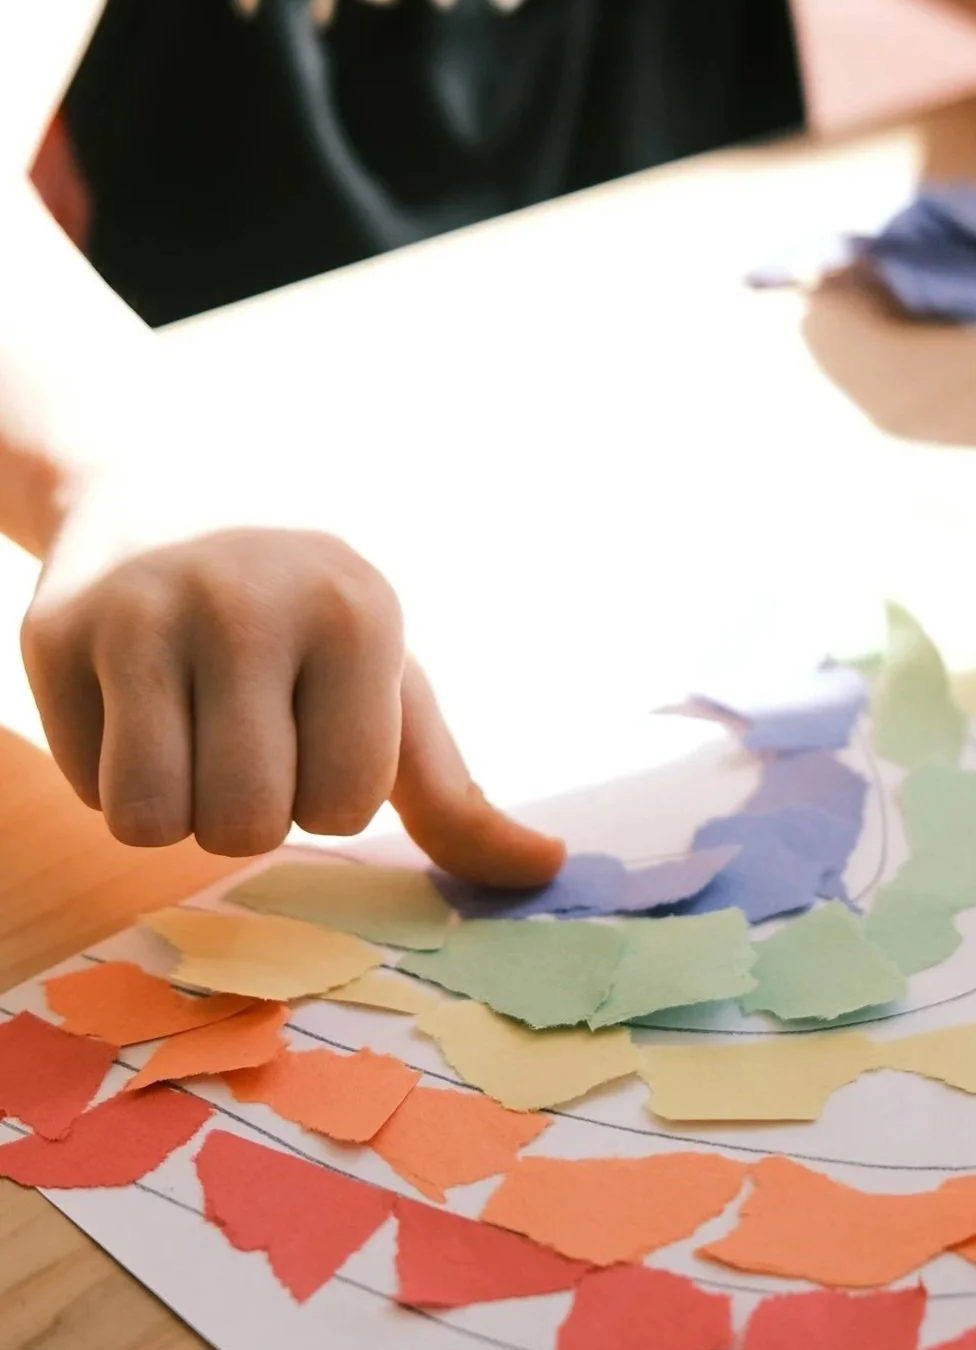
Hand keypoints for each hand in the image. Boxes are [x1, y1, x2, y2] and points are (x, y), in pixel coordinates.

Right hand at [20, 514, 564, 884]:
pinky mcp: (55, 632)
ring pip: (150, 820)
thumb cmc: (306, 616)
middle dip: (249, 813)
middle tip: (248, 737)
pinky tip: (135, 702)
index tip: (316, 726)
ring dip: (175, 807)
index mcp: (353, 613)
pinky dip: (113, 776)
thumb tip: (547, 867)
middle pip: (243, 825)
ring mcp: (141, 612)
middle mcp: (246, 603)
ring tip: (192, 732)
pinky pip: (88, 789)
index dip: (327, 794)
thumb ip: (456, 794)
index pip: (341, 806)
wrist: (166, 481)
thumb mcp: (390, 683)